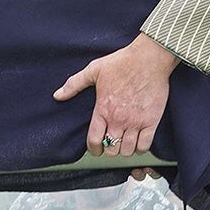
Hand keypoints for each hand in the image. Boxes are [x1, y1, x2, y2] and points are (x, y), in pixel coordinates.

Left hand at [54, 34, 178, 157]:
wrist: (149, 59)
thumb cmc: (123, 62)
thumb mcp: (93, 70)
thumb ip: (74, 84)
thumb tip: (58, 95)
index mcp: (103, 109)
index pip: (94, 140)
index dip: (93, 149)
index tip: (95, 149)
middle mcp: (118, 119)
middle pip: (111, 149)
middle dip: (109, 149)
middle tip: (111, 144)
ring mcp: (136, 122)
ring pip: (127, 151)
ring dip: (124, 150)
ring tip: (124, 143)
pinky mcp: (151, 121)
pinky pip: (145, 145)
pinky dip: (140, 148)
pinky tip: (138, 142)